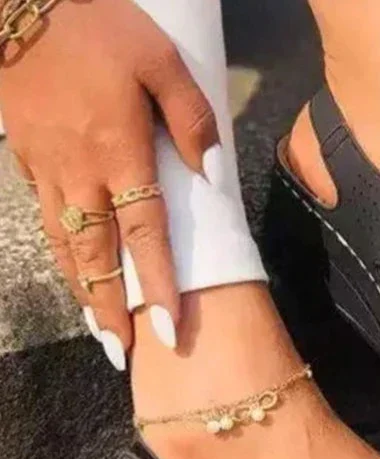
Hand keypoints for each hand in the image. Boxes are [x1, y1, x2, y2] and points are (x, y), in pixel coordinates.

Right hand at [0, 0, 218, 368]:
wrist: (19, 2)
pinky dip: (61, 257)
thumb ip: (191, 119)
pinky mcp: (27, 160)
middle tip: (123, 354)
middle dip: (111, 310)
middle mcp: (81, 174)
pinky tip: (73, 275)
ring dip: (84, 293)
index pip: (146, 236)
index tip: (170, 332)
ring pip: (65, 247)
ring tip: (100, 330)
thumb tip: (210, 173)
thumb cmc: (97, 28)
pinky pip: (46, 220)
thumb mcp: (161, 60)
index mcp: (119, 154)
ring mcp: (48, 170)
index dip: (160, 287)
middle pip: (97, 258)